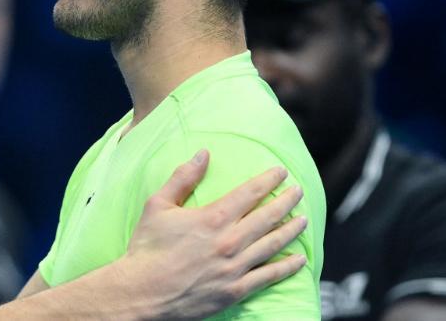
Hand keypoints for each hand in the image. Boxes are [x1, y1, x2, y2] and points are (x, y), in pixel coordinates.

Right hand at [112, 149, 307, 319]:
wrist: (142, 292)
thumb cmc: (147, 248)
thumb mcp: (157, 205)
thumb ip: (182, 178)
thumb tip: (203, 154)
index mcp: (212, 218)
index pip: (249, 193)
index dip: (268, 180)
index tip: (282, 172)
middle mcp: (229, 241)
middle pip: (268, 216)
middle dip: (286, 201)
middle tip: (299, 191)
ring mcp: (235, 267)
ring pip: (273, 244)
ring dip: (291, 230)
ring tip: (304, 220)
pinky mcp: (235, 290)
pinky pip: (269, 277)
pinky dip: (287, 267)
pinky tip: (299, 260)